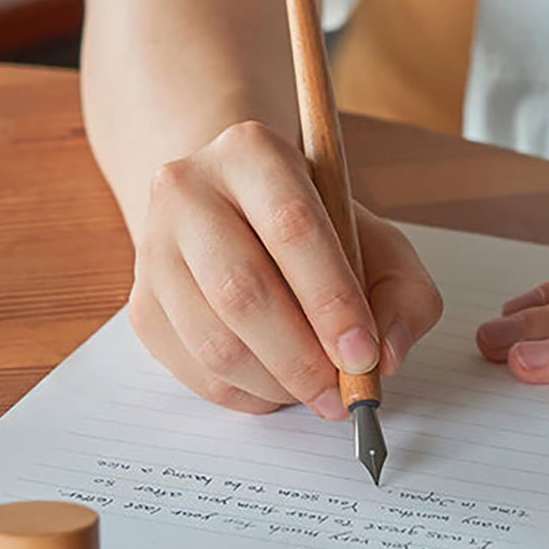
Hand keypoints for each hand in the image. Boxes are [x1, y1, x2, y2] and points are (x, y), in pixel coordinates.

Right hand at [128, 121, 442, 418]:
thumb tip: (387, 356)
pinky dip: (245, 395)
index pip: (292, 228)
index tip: (364, 355)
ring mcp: (154, 248)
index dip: (332, 300)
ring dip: (275, 384)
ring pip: (213, 340)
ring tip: (314, 391)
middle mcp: (187, 190)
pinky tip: (277, 386)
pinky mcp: (143, 303)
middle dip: (301, 358)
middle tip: (340, 394)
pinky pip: (193, 369)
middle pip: (241, 290)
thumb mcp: (380, 244)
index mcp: (252, 153)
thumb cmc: (318, 234)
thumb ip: (405, 296)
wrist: (237, 219)